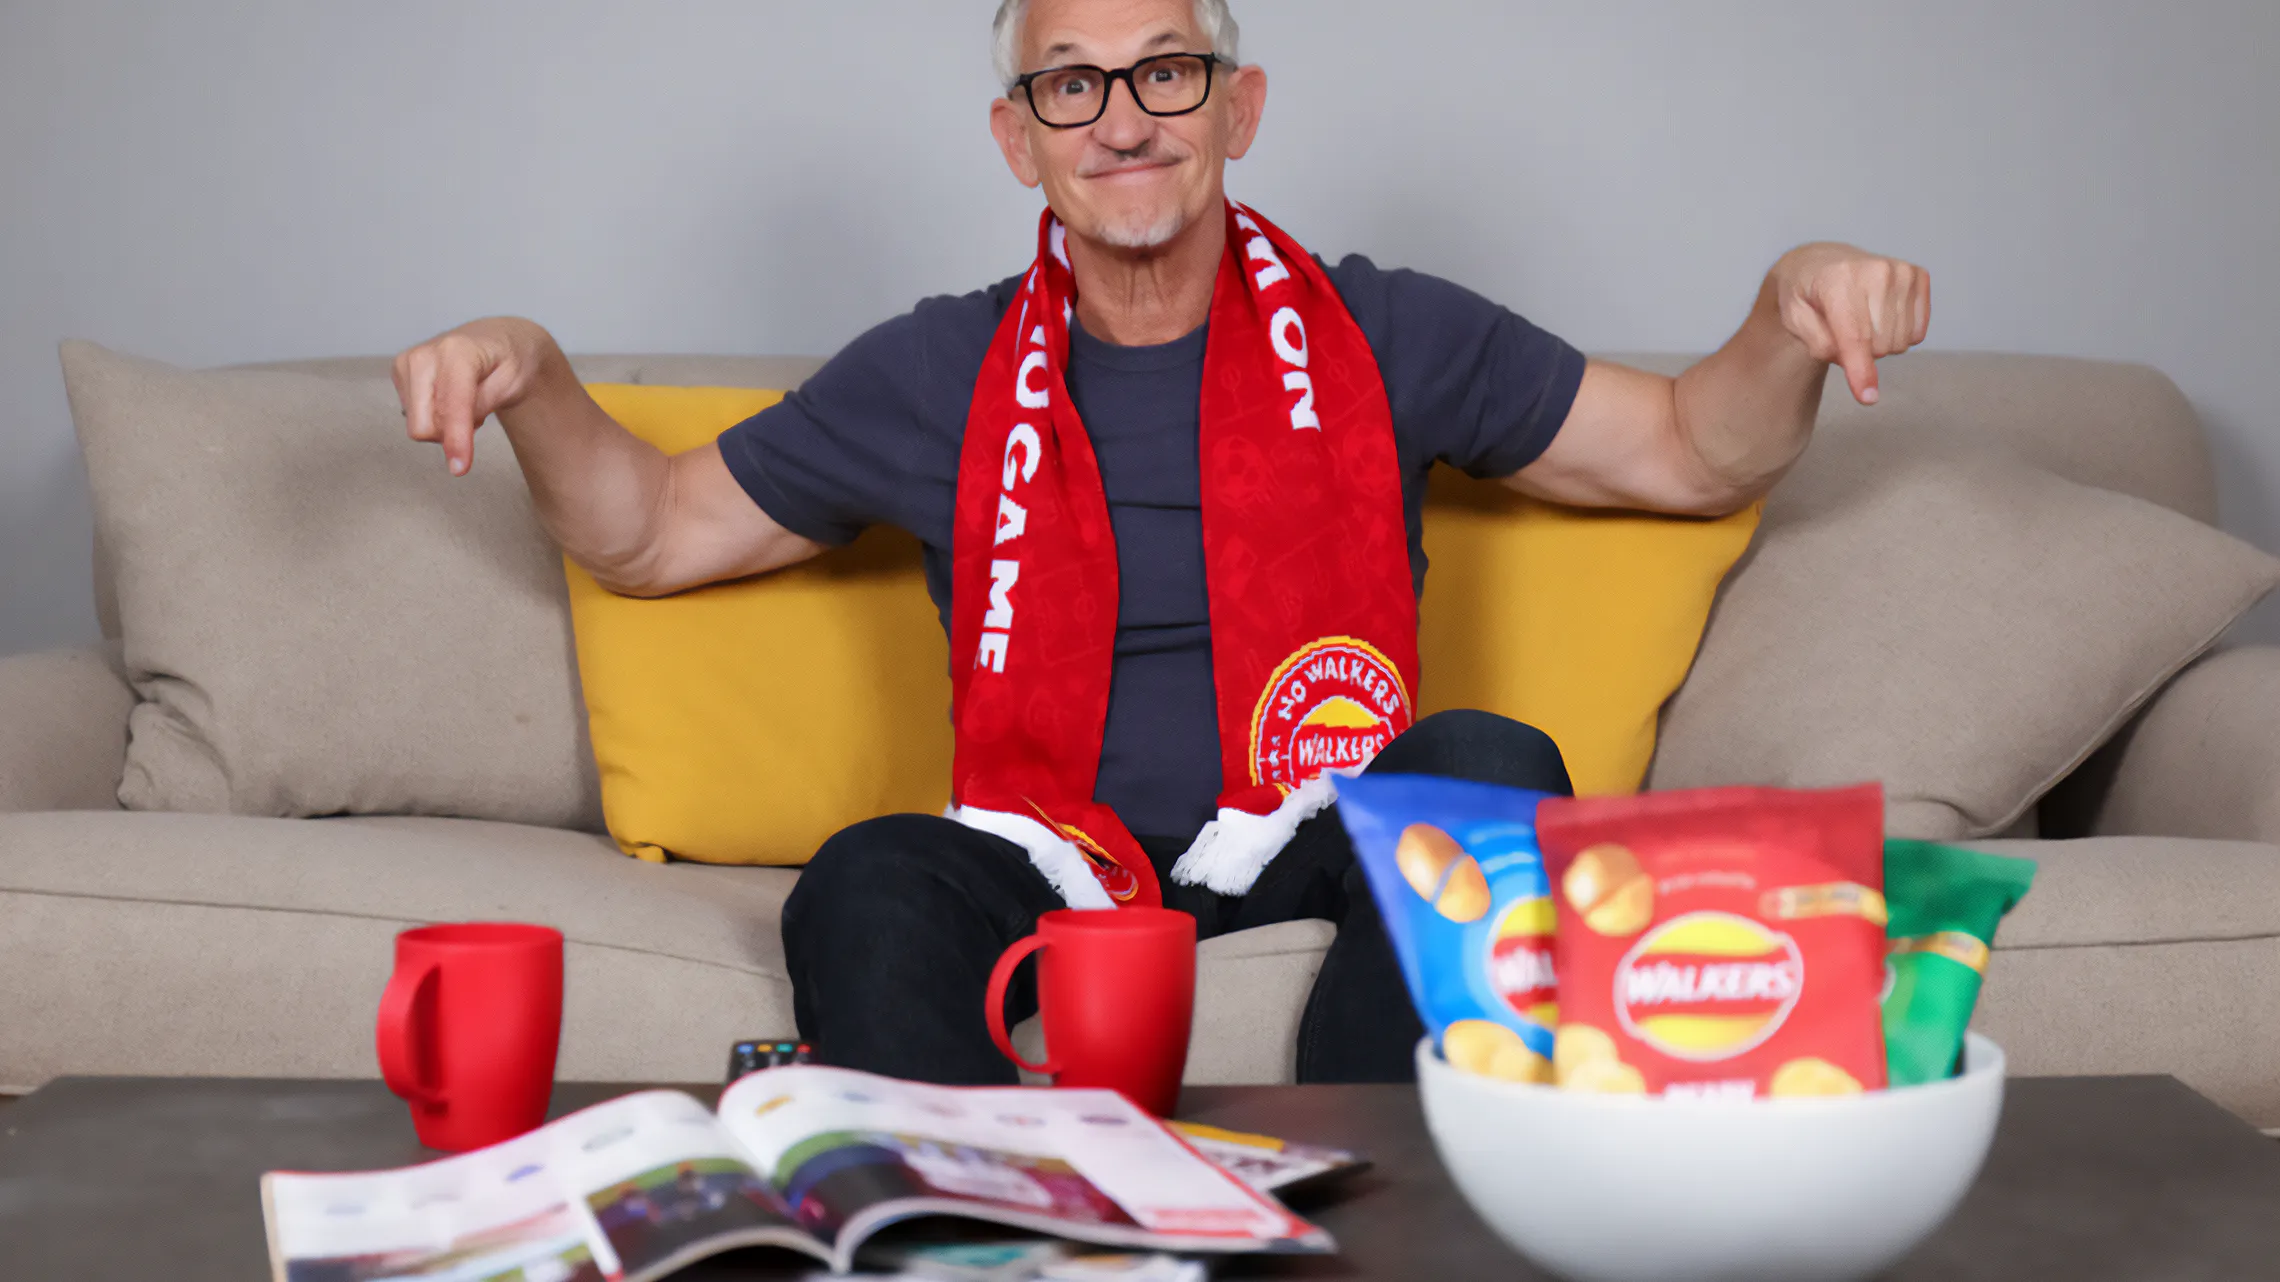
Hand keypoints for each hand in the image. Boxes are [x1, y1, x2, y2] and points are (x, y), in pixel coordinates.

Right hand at [391, 317, 559, 474]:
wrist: (496, 341)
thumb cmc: (507, 362)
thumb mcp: (511, 384)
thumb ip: (481, 407)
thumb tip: (452, 436)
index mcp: (456, 351)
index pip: (450, 406)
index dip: (455, 440)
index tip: (460, 469)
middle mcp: (423, 354)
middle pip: (423, 426)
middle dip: (451, 434)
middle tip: (477, 417)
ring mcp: (406, 363)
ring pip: (418, 426)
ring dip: (444, 426)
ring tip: (464, 402)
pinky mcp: (399, 373)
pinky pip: (414, 418)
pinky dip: (435, 417)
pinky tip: (448, 398)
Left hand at [1767, 243, 1930, 404]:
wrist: (1821, 263)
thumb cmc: (1806, 295)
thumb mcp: (1794, 320)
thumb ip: (1820, 345)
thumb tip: (1857, 368)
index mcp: (1838, 280)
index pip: (1854, 336)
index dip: (1861, 370)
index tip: (1868, 397)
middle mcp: (1875, 271)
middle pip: (1880, 346)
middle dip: (1860, 353)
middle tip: (1842, 330)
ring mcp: (1901, 272)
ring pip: (1901, 342)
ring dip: (1879, 344)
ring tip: (1860, 320)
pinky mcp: (1919, 277)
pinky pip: (1917, 333)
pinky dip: (1899, 334)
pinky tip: (1880, 315)